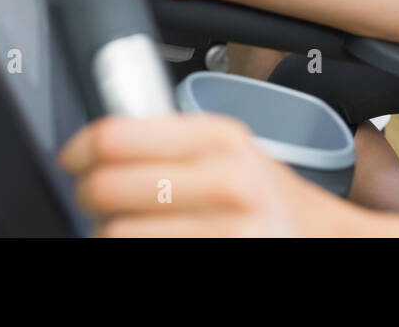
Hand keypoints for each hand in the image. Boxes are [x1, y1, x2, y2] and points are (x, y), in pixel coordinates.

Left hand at [59, 113, 347, 236]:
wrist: (325, 240)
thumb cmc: (269, 199)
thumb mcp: (231, 149)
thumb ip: (173, 140)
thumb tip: (99, 143)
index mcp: (220, 138)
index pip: (115, 136)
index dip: (79, 150)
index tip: (72, 160)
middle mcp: (225, 182)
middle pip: (106, 188)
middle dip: (88, 197)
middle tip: (94, 200)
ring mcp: (226, 232)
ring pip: (115, 234)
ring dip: (109, 234)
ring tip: (129, 228)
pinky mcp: (223, 262)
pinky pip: (141, 261)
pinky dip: (135, 253)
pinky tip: (154, 244)